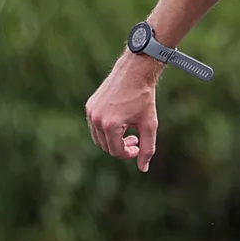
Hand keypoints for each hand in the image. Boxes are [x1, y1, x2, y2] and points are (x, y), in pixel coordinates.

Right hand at [86, 54, 161, 170]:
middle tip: (136, 140)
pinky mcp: (89, 105)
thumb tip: (143, 169)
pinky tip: (121, 121)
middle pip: (106, 146)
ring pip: (99, 138)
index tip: (139, 147)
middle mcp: (96, 119)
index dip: (129, 154)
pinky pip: (96, 126)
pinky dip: (107, 129)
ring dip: (114, 139)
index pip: (116, 151)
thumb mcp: (149, 125)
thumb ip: (147, 148)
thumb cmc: (144, 98)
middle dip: (121, 147)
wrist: (135, 71)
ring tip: (128, 131)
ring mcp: (90, 112)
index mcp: (110, 125)